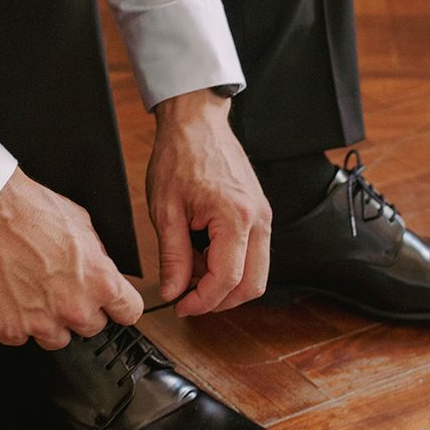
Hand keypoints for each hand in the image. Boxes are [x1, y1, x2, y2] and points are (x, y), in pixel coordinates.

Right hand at [0, 168, 142, 348]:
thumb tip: (102, 271)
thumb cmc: (31, 210)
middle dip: (80, 311)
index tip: (112, 305)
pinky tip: (10, 297)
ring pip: (56, 339)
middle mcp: (74, 308)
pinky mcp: (8, 328)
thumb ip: (98, 259)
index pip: (129, 313)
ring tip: (33, 292)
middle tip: (60, 287)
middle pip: (92, 328)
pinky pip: (19, 338)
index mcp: (100, 283)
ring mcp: (40, 322)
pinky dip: (15, 322)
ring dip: (49, 322)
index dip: (119, 306)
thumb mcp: (83, 225)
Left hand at [147, 89, 271, 315]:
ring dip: (226, 285)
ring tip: (193, 273)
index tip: (181, 306)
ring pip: (257, 274)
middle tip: (189, 300)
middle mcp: (258, 219)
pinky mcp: (260, 215)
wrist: (197, 123)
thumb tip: (173, 291)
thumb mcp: (166, 211)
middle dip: (220, 301)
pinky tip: (204, 257)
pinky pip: (254, 255)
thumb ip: (172, 257)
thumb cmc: (181, 156)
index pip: (227, 279)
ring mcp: (263, 217)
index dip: (202, 301)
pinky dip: (231, 266)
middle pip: (253, 285)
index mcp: (235, 217)